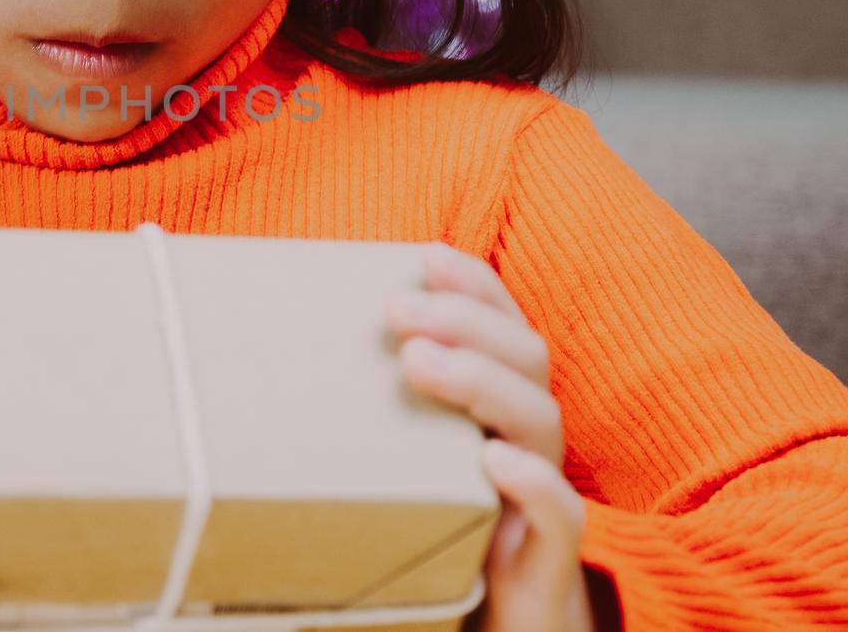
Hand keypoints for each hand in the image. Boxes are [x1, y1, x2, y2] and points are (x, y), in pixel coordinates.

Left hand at [385, 243, 595, 631]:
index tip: (424, 254)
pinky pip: (562, 514)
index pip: (505, 327)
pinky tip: (492, 459)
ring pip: (541, 420)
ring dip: (481, 380)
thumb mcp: (405, 463)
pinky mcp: (549, 559)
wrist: (493, 631)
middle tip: (395, 311)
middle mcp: (529, 441)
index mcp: (500, 409)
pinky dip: (533, 481)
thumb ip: (376, 414)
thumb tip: (285, 358)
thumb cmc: (442, 535)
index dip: (475, 287)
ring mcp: (544, 497)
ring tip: (419, 362)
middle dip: (464, 321)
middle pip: (526, 358)